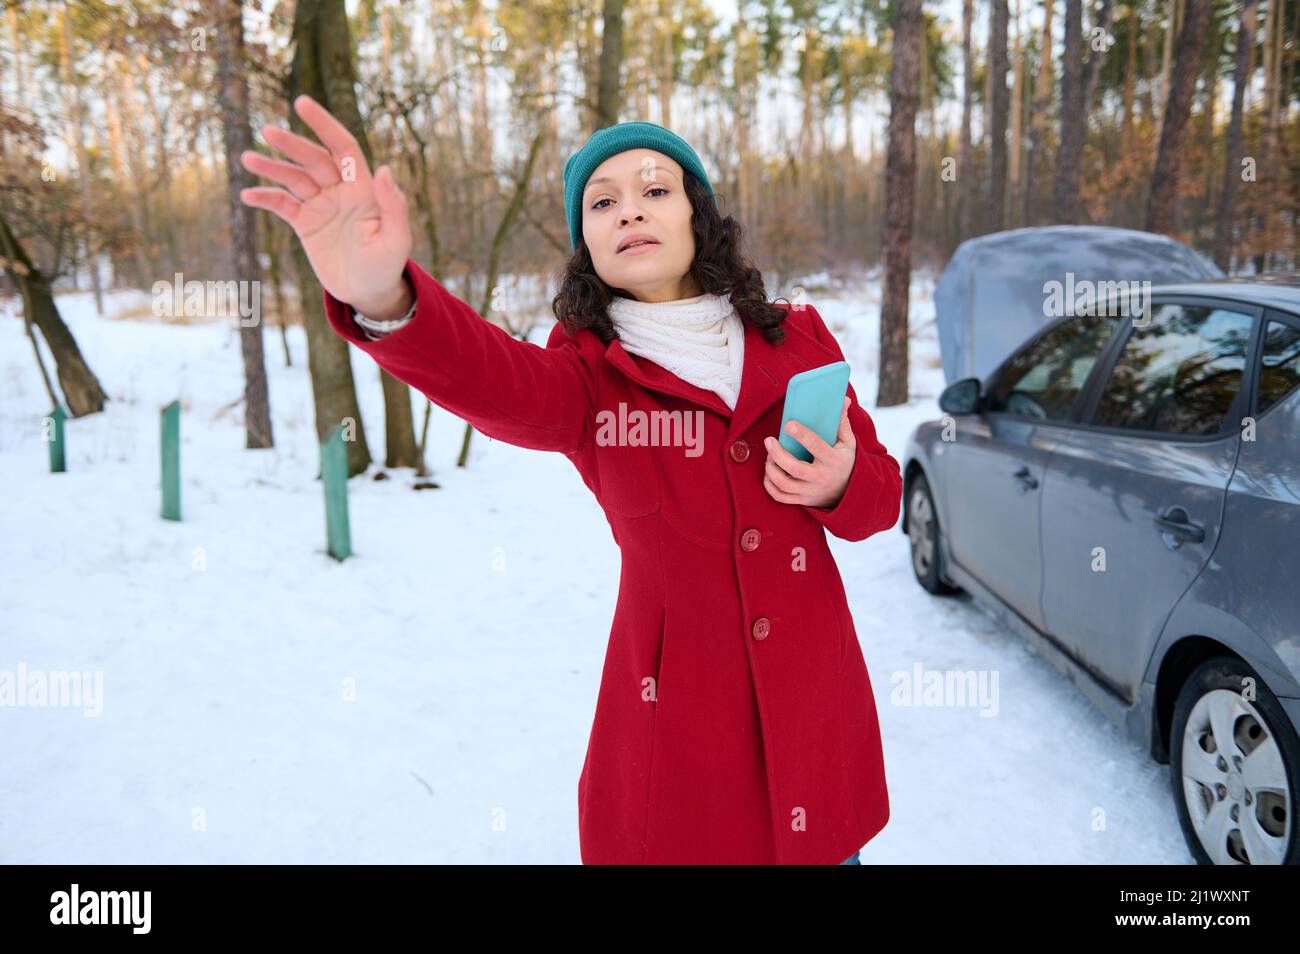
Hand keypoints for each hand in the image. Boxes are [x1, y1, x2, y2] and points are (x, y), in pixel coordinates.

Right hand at [239, 95, 412, 318]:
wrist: (367, 292)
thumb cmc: (387, 265)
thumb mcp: (397, 239)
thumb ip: (393, 205)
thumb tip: (385, 170)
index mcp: (363, 188)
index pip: (342, 147)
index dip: (324, 125)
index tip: (302, 103)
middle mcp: (340, 191)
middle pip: (313, 159)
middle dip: (292, 144)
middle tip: (268, 130)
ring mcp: (321, 205)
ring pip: (293, 178)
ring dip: (271, 167)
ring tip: (248, 158)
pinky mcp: (305, 224)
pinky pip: (282, 205)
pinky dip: (265, 198)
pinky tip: (248, 196)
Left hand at [762, 397, 856, 508]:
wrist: (849, 494)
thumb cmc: (845, 463)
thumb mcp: (848, 444)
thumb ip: (842, 423)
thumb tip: (843, 400)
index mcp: (833, 461)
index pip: (816, 446)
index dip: (801, 435)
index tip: (788, 424)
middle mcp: (821, 478)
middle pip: (794, 468)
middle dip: (777, 453)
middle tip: (769, 440)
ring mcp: (810, 492)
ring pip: (784, 483)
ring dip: (771, 469)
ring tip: (769, 456)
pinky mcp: (802, 500)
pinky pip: (780, 496)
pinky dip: (769, 485)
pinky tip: (769, 472)